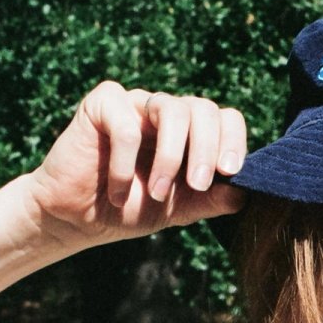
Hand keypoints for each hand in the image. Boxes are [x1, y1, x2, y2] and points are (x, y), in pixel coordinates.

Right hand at [27, 81, 247, 249]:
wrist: (80, 218)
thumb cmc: (132, 208)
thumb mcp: (181, 209)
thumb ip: (213, 200)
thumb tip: (243, 192)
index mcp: (193, 133)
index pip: (227, 118)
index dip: (233, 140)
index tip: (230, 172)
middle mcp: (168, 113)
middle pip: (204, 109)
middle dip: (205, 148)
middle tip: (196, 184)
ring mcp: (137, 104)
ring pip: (171, 109)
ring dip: (169, 156)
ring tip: (156, 192)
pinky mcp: (102, 104)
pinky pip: (126, 124)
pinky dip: (125, 164)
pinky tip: (118, 193)